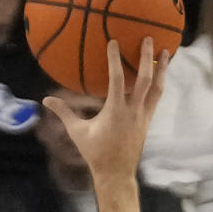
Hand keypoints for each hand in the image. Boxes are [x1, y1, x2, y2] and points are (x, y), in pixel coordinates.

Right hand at [44, 37, 167, 182]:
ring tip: (166, 52)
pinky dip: (160, 83)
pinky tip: (161, 74)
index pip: (117, 79)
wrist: (116, 173)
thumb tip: (46, 100)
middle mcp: (132, 110)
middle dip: (148, 57)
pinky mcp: (147, 120)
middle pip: (144, 78)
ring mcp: (143, 115)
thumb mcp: (77, 132)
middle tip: (149, 38)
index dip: (115, 59)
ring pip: (156, 87)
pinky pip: (156, 97)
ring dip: (162, 69)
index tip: (114, 42)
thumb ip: (64, 113)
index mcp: (115, 110)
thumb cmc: (95, 153)